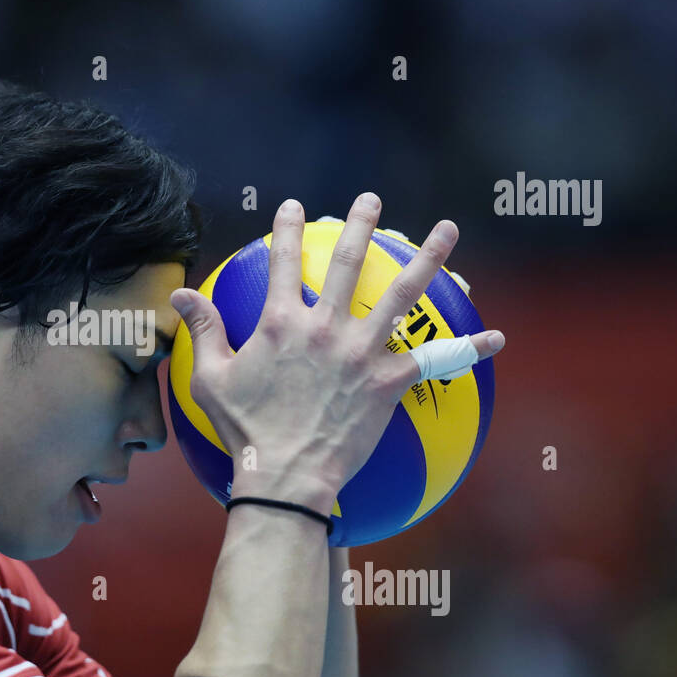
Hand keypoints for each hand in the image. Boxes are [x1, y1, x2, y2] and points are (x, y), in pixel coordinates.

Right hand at [169, 194, 504, 510]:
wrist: (284, 475)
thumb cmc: (244, 430)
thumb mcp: (210, 377)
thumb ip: (201, 329)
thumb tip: (179, 294)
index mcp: (280, 323)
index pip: (284, 262)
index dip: (288, 230)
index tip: (294, 207)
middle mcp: (324, 328)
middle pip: (350, 264)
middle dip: (361, 226)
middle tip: (371, 201)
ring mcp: (359, 353)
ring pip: (401, 295)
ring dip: (427, 258)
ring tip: (446, 229)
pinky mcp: (387, 383)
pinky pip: (433, 360)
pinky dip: (467, 350)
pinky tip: (497, 338)